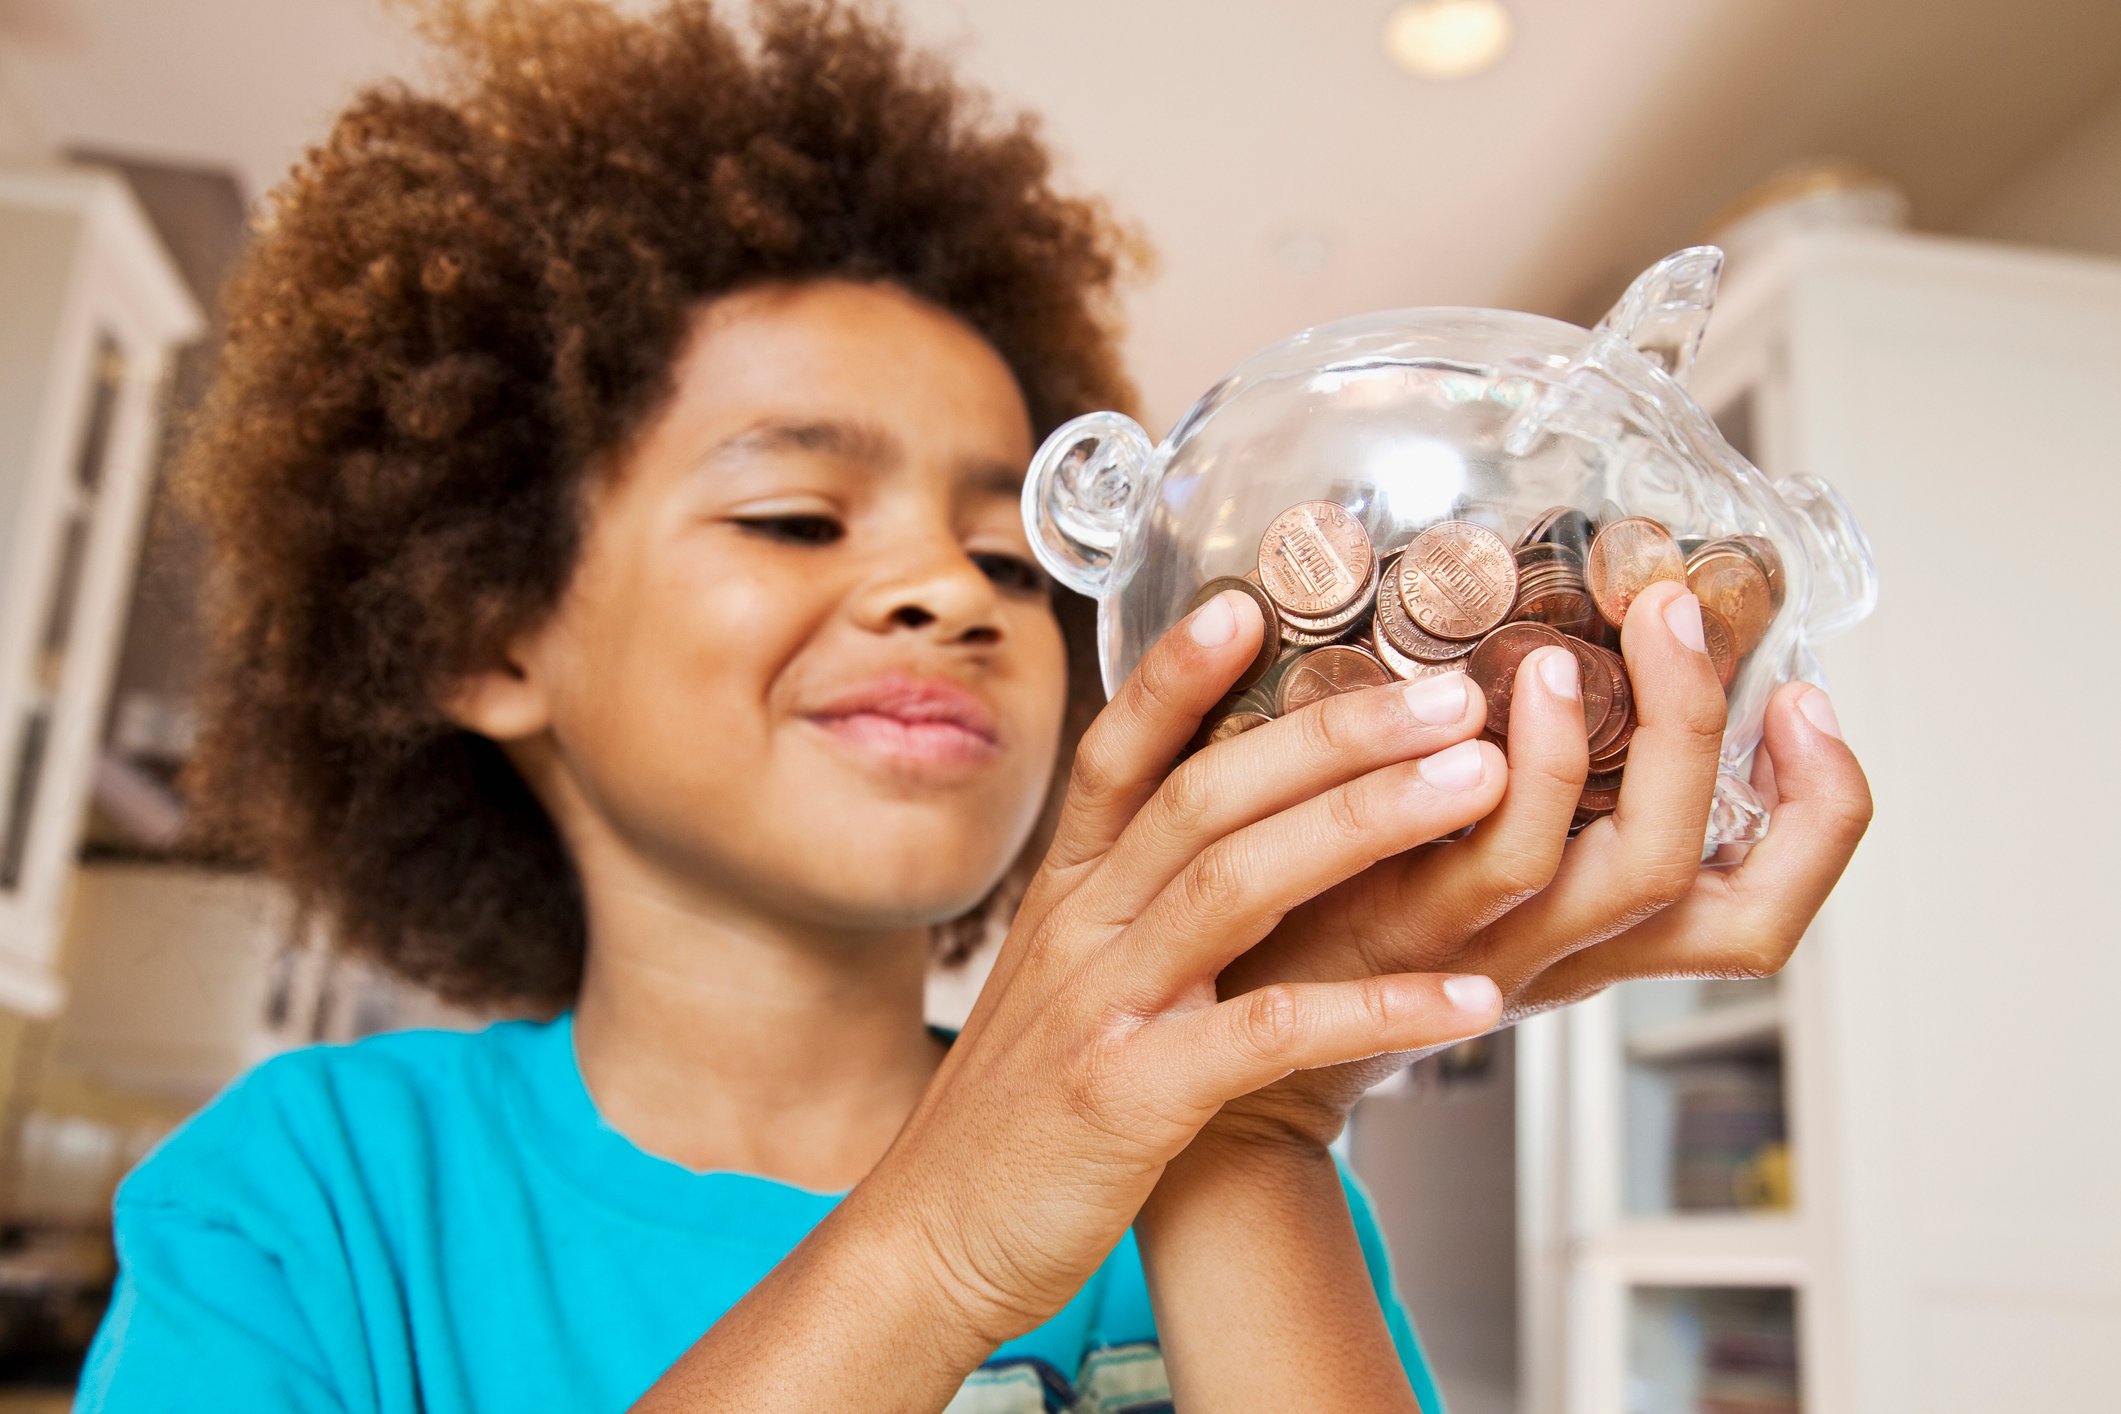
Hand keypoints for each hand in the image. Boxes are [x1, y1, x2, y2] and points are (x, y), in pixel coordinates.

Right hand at [848, 589, 1507, 1354]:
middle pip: (1203, 797)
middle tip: (1446, 688)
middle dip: (1330, 732)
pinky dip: (1371, 1010)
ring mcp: (1102, 1009)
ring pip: (1235, 883)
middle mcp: (1078, 934)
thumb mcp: (1055, 990)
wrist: (929, 1245)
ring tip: (1476, 783)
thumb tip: (1229, 856)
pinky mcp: (1131, 1099)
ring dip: (1364, 822)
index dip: (1179, 676)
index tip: (1251, 604)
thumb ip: (1126, 917)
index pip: (1118, 758)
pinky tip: (1465, 996)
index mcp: (1063, 900)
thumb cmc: (1015, 1121)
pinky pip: (1267, 1033)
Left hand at [1188, 580, 1871, 1148]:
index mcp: (1603, 930)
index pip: (1766, 905)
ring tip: (1580, 650)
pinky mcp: (1411, 933)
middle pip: (1707, 868)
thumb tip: (1564, 631)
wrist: (1238, 1043)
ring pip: (1629, 871)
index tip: (1805, 697)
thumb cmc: (1351, 919)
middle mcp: (1570, 947)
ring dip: (1634, 743)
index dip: (1824, 812)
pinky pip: (1495, 865)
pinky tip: (1489, 693)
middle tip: (1678, 610)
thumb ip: (1528, 781)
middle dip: (1710, 729)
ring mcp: (1498, 946)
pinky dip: (1526, 774)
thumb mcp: (1470, 861)